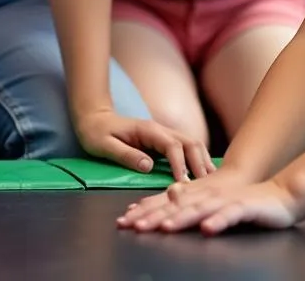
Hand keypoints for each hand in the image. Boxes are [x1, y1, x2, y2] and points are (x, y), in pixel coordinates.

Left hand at [74, 107, 214, 181]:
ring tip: (211, 183)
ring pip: (192, 144)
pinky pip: (186, 150)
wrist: (94, 118)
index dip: (180, 164)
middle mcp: (160, 130)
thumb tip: (148, 166)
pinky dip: (198, 161)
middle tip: (207, 185)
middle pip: (189, 142)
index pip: (171, 145)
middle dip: (200, 162)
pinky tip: (204, 176)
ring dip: (203, 161)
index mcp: (148, 130)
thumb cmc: (96, 133)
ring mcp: (164, 134)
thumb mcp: (104, 145)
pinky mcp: (164, 142)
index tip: (185, 184)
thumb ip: (126, 155)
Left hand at [117, 168, 298, 232]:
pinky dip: (218, 221)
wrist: (278, 194)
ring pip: (199, 209)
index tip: (124, 220)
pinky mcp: (244, 206)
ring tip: (164, 227)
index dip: (145, 210)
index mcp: (197, 194)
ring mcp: (224, 200)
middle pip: (176, 206)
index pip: (166, 202)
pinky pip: (229, 214)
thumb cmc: (242, 201)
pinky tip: (207, 228)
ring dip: (180, 217)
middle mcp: (206, 194)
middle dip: (153, 215)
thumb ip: (190, 202)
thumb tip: (166, 201)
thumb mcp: (212, 201)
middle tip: (133, 225)